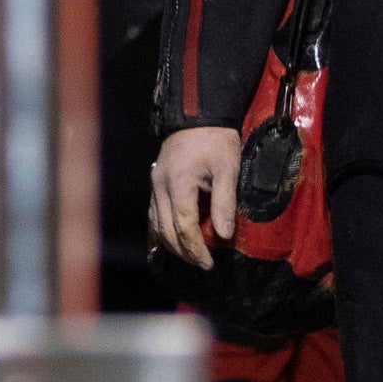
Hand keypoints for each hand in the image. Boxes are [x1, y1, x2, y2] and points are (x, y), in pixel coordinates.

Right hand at [148, 125, 242, 271]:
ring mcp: (155, 184)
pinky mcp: (155, 182)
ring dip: (171, 244)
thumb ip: (225, 203)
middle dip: (184, 252)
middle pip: (167, 230)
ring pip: (156, 224)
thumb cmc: (216, 141)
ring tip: (189, 257)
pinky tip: (169, 241)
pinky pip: (154, 213)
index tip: (209, 263)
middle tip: (202, 265)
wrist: (198, 116)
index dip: (196, 248)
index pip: (184, 226)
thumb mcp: (228, 170)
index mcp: (179, 184)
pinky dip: (161, 231)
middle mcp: (161, 187)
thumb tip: (224, 235)